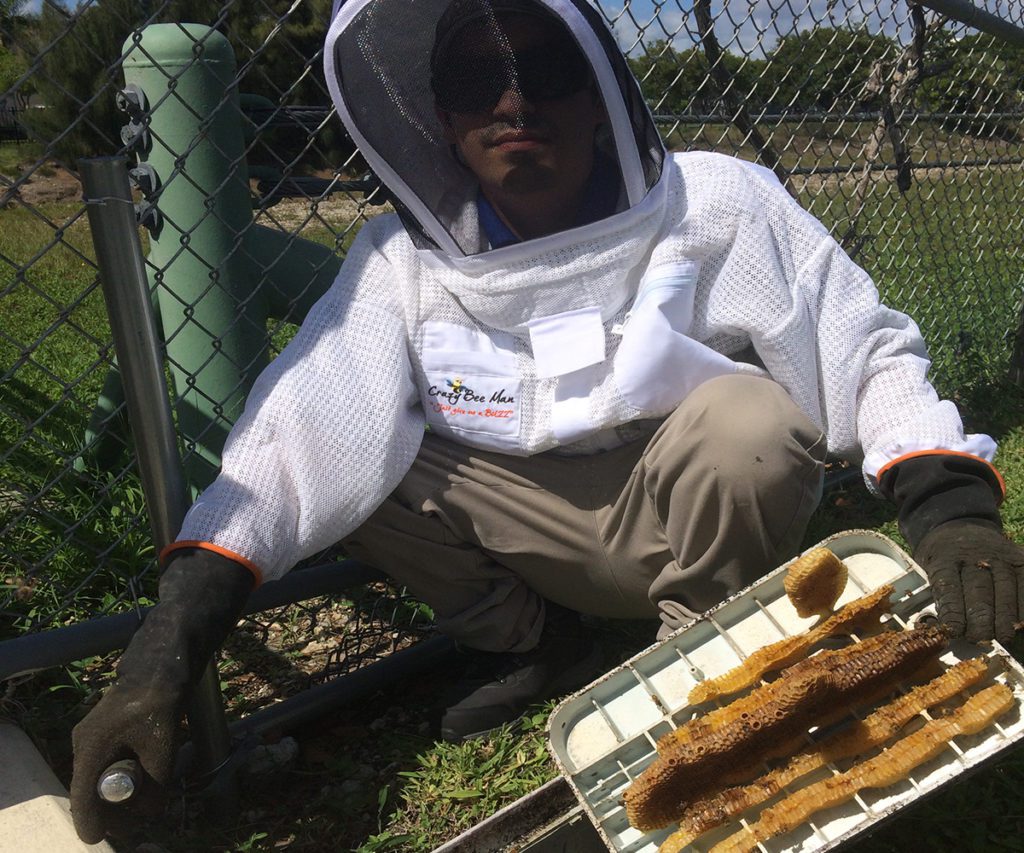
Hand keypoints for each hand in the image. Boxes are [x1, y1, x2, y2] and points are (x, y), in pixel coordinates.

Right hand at [70, 679, 184, 842]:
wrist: (159, 667)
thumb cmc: (158, 707)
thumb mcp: (162, 752)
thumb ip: (154, 787)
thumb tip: (150, 812)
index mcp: (91, 750)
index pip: (82, 798)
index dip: (90, 821)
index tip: (97, 838)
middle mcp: (83, 744)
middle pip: (89, 789)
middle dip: (110, 809)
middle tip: (133, 822)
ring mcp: (89, 735)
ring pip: (98, 775)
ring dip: (116, 790)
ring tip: (143, 799)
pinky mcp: (101, 729)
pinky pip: (105, 760)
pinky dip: (119, 772)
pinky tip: (142, 774)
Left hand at [914, 519, 1023, 643]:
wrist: (959, 526)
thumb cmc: (943, 557)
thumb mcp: (928, 567)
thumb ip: (938, 594)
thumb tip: (943, 628)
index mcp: (944, 558)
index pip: (949, 587)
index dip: (954, 612)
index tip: (955, 632)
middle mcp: (973, 555)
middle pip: (979, 590)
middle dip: (981, 619)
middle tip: (980, 639)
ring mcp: (1000, 556)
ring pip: (1006, 589)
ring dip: (1006, 616)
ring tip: (1003, 637)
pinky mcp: (1020, 558)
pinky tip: (1022, 622)